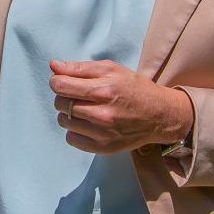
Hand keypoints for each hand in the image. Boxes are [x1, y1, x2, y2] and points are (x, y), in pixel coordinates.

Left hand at [49, 59, 193, 153]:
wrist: (160, 115)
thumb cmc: (134, 88)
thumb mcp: (112, 69)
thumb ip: (81, 68)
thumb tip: (54, 66)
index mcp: (105, 90)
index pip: (61, 86)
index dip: (57, 81)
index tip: (63, 81)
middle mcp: (103, 114)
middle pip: (60, 104)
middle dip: (64, 97)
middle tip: (78, 95)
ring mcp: (103, 133)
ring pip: (64, 122)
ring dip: (69, 114)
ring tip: (84, 109)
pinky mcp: (103, 148)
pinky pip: (72, 139)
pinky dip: (75, 131)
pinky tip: (88, 123)